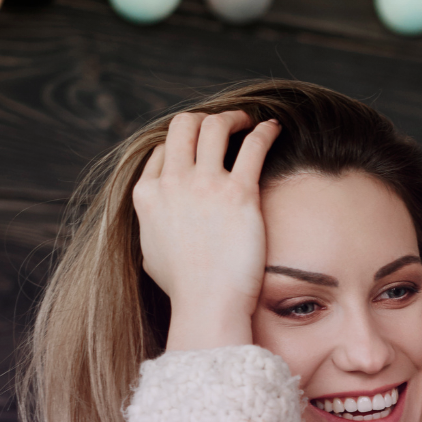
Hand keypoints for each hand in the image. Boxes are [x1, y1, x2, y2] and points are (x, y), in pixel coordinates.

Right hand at [132, 109, 281, 351]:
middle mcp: (172, 183)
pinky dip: (264, 131)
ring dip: (232, 117)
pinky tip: (274, 129)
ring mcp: (205, 186)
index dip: (183, 143)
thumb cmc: (184, 288)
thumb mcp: (150, 253)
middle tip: (224, 124)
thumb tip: (155, 220)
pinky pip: (253, 146)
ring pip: (214, 126)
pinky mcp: (240, 194)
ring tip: (247, 121)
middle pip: (184, 126)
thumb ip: (150, 227)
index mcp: (147, 194)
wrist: (207, 304)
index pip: (164, 150)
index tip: (201, 146)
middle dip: (203, 119)